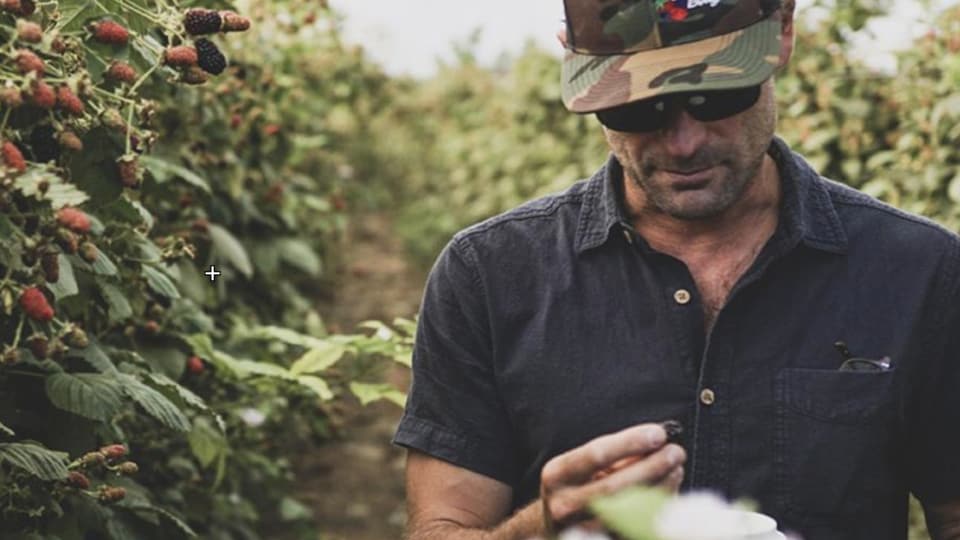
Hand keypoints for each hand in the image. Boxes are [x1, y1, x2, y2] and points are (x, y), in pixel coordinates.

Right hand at [539, 423, 685, 535]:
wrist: (556, 526)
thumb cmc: (575, 486)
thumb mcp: (583, 465)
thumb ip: (615, 453)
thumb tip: (655, 439)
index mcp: (557, 475)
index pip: (596, 454)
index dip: (631, 442)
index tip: (659, 433)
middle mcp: (564, 504)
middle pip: (616, 485)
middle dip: (652, 466)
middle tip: (676, 452)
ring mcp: (581, 530)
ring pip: (628, 511)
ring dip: (659, 488)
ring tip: (676, 469)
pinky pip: (635, 529)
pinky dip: (656, 509)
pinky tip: (668, 492)